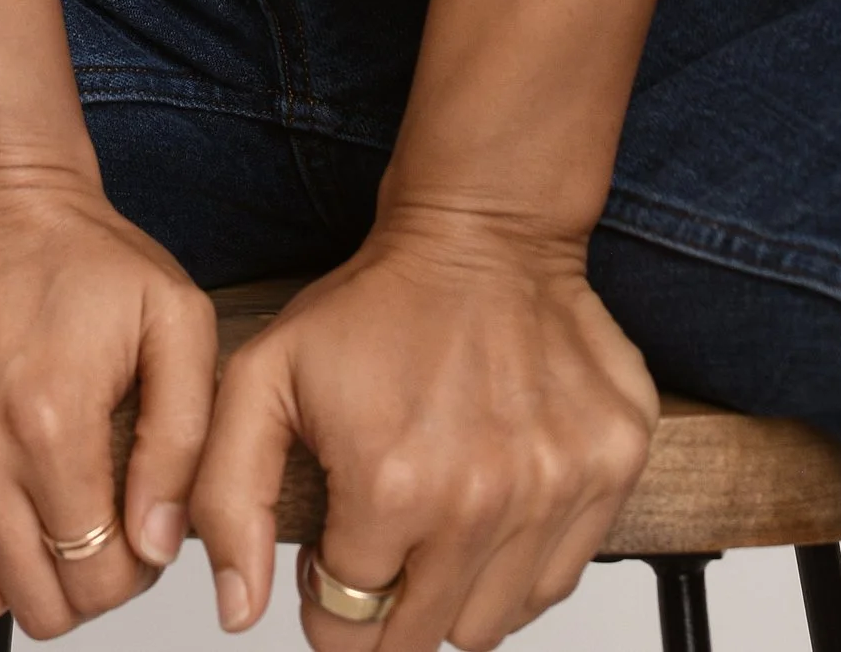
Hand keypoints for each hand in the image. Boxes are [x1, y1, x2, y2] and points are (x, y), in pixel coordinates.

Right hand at [0, 174, 220, 635]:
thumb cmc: (85, 258)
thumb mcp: (177, 323)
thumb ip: (181, 445)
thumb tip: (155, 547)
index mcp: (48, 420)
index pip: (95, 580)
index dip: (129, 573)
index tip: (133, 535)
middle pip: (28, 601)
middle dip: (73, 581)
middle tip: (87, 523)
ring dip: (8, 561)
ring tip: (34, 499)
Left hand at [188, 220, 655, 651]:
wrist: (484, 228)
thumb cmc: (377, 301)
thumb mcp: (264, 378)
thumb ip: (228, 500)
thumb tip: (237, 612)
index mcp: (392, 487)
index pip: (347, 626)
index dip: (326, 599)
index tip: (329, 558)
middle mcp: (483, 501)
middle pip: (421, 638)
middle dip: (386, 610)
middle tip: (380, 542)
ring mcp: (557, 488)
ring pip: (492, 625)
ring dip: (453, 593)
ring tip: (435, 519)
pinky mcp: (612, 469)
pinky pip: (558, 581)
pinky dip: (517, 566)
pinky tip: (489, 505)